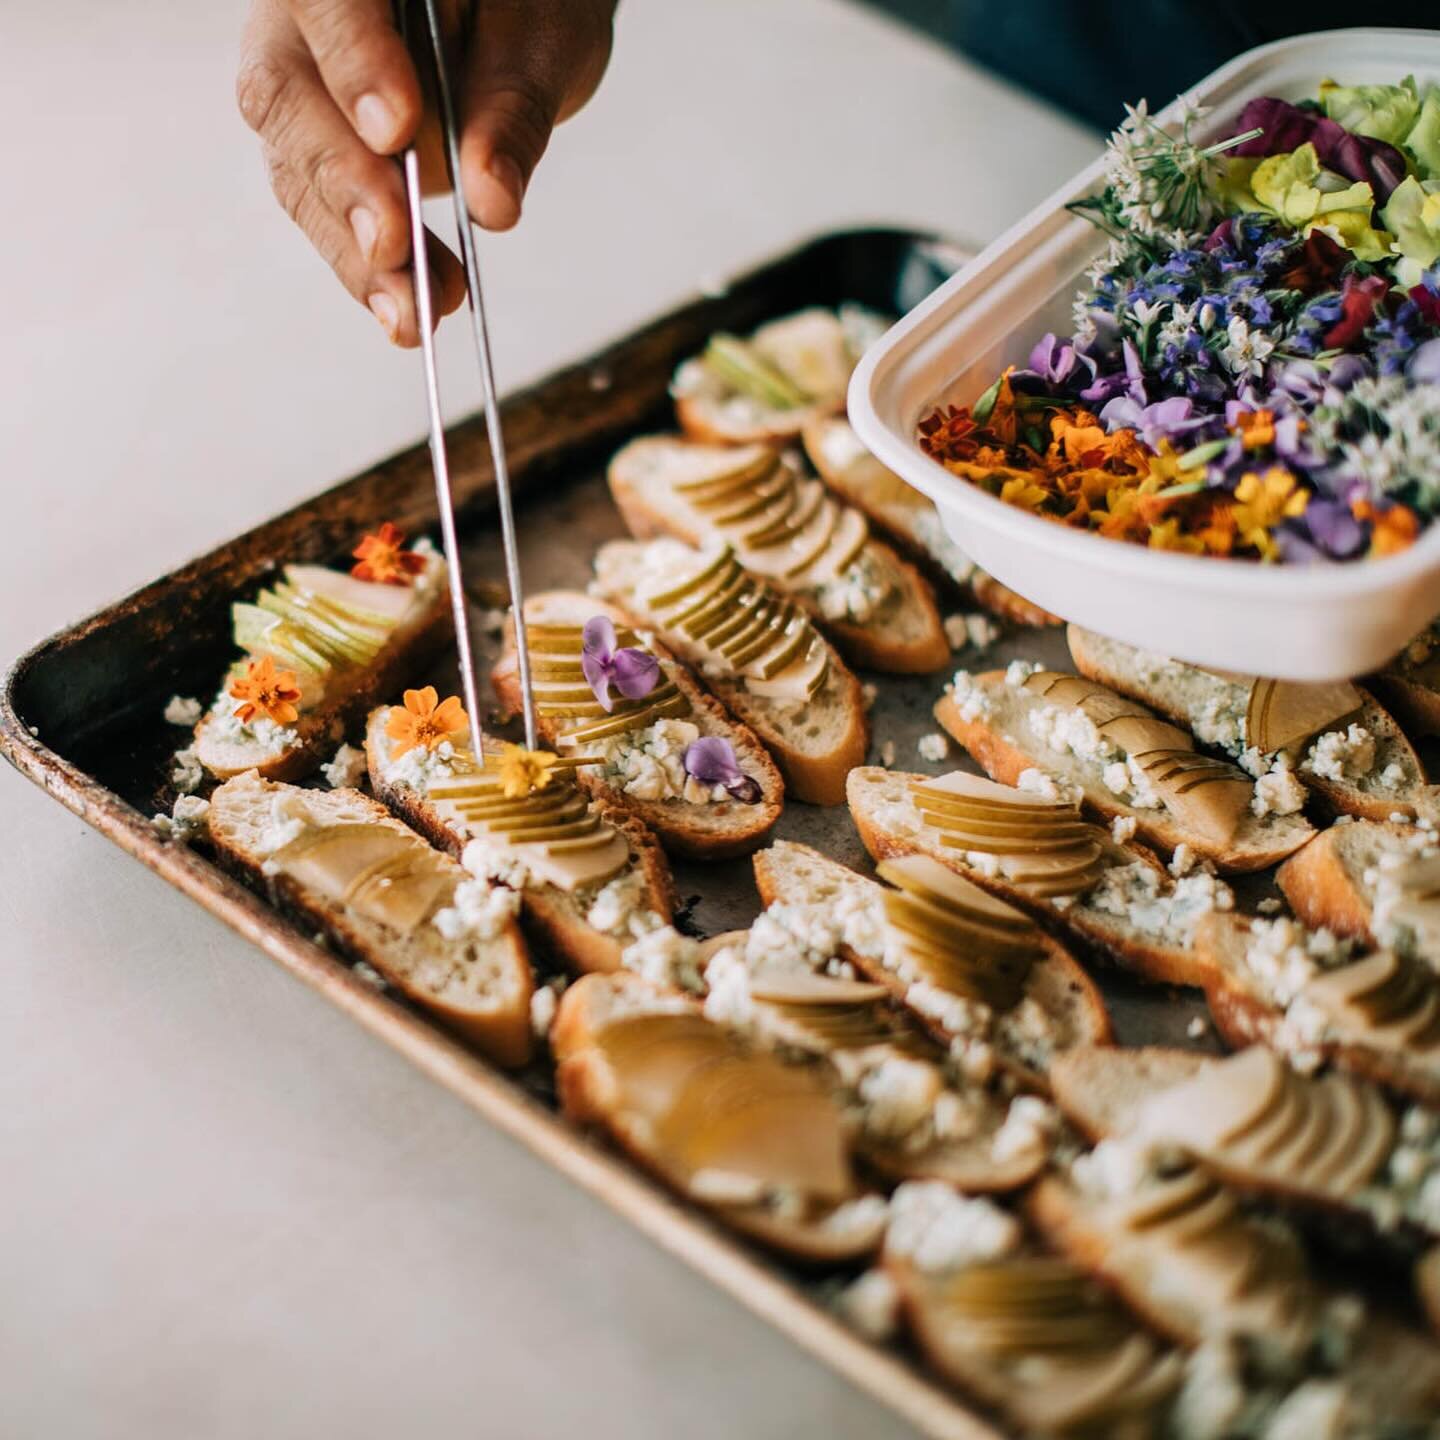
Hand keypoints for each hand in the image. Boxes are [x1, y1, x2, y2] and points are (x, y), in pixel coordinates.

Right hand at [237, 0, 615, 345]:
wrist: (517, 22)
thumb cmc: (526, 8)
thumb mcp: (543, 42)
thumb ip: (512, 111)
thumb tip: (493, 201)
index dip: (352, 61)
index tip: (396, 132)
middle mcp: (301, 21)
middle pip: (287, 97)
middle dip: (344, 182)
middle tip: (393, 246)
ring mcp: (302, 91)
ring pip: (298, 171)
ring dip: (356, 253)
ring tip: (414, 313)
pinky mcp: (319, 155)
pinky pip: (326, 215)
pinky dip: (369, 272)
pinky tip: (407, 315)